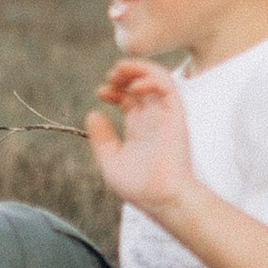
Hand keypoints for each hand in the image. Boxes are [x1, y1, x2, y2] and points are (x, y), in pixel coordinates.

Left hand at [86, 59, 194, 213]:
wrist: (162, 198)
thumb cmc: (139, 187)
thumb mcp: (111, 161)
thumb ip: (101, 138)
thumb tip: (92, 113)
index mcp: (138, 128)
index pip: (127, 98)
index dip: (113, 90)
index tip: (100, 93)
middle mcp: (152, 118)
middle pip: (139, 84)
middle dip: (124, 74)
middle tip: (110, 76)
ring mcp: (164, 115)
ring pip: (156, 79)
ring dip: (138, 69)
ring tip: (120, 70)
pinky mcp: (175, 115)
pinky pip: (168, 87)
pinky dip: (152, 78)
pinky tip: (135, 86)